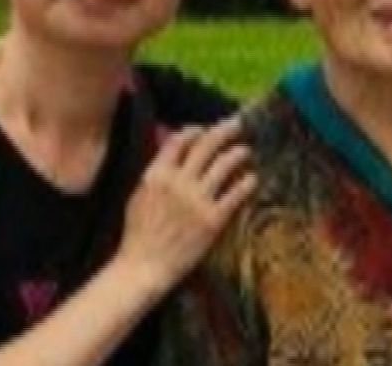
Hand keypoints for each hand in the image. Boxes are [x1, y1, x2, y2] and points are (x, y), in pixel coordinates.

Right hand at [118, 117, 256, 289]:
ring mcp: (197, 201)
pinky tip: (252, 178)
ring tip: (245, 150)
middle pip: (207, 146)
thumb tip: (172, 148)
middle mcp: (178, 183)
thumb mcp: (139, 194)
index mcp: (156, 175)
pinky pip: (236, 194)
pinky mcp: (213, 220)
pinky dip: (247, 182)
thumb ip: (157, 170)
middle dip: (224, 131)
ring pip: (224, 165)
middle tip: (237, 125)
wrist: (145, 266)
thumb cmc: (139, 233)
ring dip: (238, 153)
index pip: (180, 140)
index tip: (205, 130)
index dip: (196, 130)